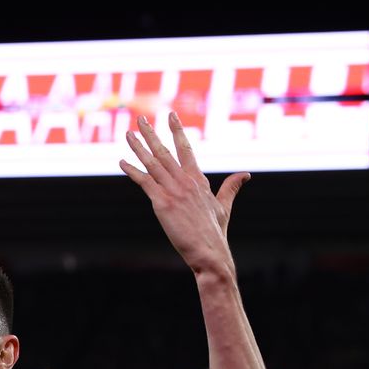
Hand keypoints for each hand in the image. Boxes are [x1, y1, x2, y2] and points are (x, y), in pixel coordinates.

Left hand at [120, 113, 248, 279]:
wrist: (210, 252)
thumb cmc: (215, 233)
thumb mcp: (224, 206)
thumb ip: (231, 187)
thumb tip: (245, 174)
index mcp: (199, 180)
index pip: (186, 149)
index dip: (177, 131)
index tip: (171, 116)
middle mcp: (185, 182)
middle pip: (165, 152)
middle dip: (151, 134)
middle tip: (141, 118)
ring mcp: (173, 191)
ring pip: (152, 163)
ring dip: (138, 147)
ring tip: (128, 133)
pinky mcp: (162, 204)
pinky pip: (144, 182)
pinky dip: (132, 171)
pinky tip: (122, 162)